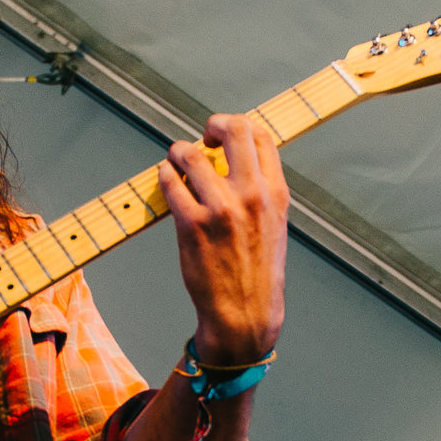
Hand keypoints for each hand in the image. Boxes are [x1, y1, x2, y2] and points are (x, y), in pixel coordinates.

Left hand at [158, 112, 287, 364]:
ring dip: (177, 152)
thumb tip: (235, 159)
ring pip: (189, 153)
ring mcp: (220, 210)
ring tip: (175, 162)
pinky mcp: (191, 225)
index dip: (237, 126)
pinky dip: (165, 175)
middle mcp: (251, 196)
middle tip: (201, 140)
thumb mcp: (274, 225)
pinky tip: (168, 181)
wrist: (245, 315)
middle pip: (232, 129)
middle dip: (212, 125)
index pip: (260, 135)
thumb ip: (261, 191)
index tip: (223, 138)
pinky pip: (170, 182)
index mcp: (275, 194)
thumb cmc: (256, 272)